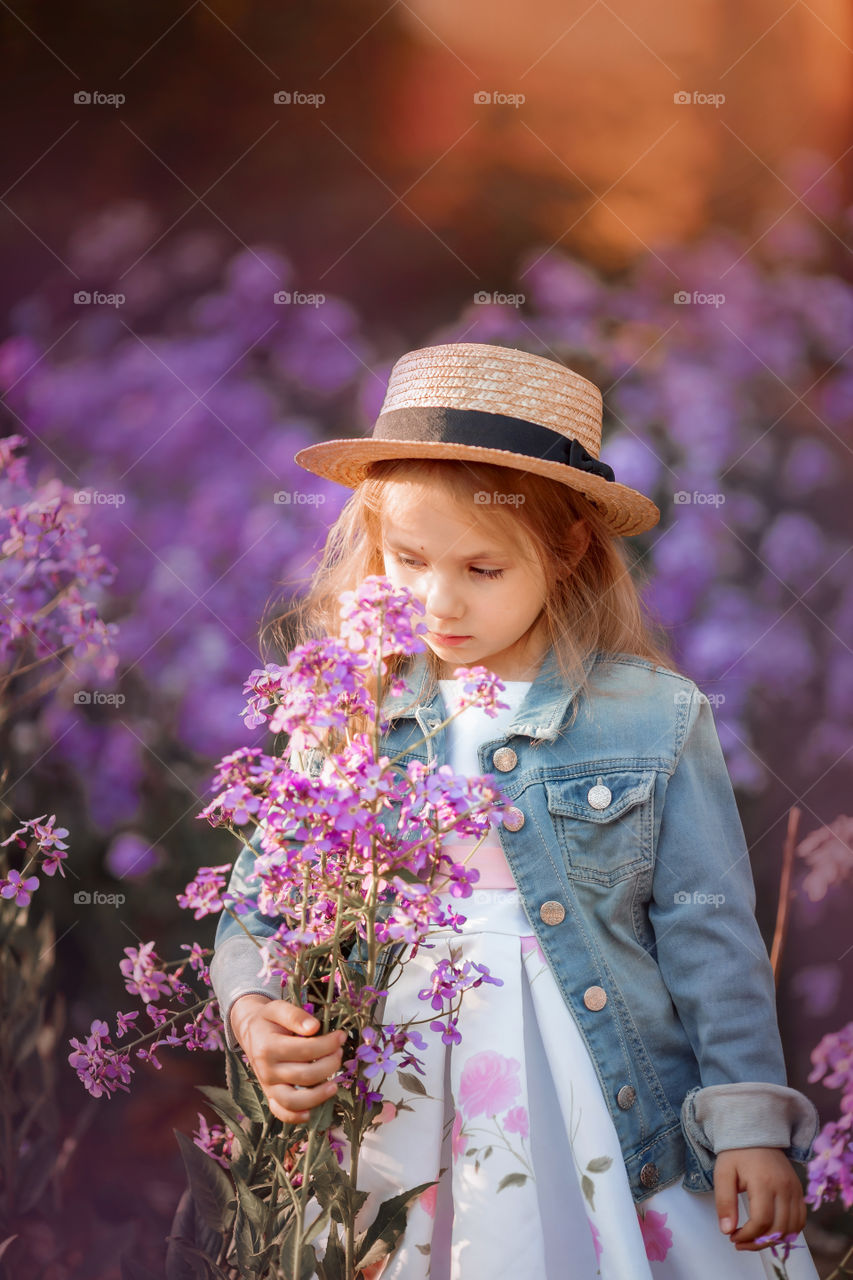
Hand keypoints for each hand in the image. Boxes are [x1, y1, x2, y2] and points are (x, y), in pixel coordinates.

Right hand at [230, 994, 346, 1123]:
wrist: (250, 1031)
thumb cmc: (268, 1019)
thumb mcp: (278, 1008)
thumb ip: (295, 1015)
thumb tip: (315, 1027)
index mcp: (268, 1047)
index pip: (305, 1050)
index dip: (328, 1044)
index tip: (341, 1036)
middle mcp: (266, 1070)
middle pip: (304, 1075)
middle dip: (329, 1065)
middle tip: (339, 1053)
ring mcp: (268, 1085)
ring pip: (293, 1101)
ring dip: (317, 1096)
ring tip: (334, 1085)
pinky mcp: (270, 1095)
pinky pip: (281, 1113)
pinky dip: (295, 1117)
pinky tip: (311, 1112)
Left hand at [713, 1147, 805, 1250]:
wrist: (756, 1131)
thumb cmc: (736, 1152)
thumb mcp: (723, 1174)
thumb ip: (724, 1202)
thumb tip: (727, 1231)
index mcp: (764, 1181)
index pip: (761, 1221)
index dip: (747, 1235)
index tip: (733, 1237)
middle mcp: (784, 1187)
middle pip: (778, 1229)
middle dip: (758, 1243)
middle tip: (741, 1242)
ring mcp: (795, 1190)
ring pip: (791, 1229)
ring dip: (773, 1241)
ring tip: (753, 1239)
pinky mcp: (799, 1191)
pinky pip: (800, 1220)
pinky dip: (787, 1232)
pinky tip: (770, 1231)